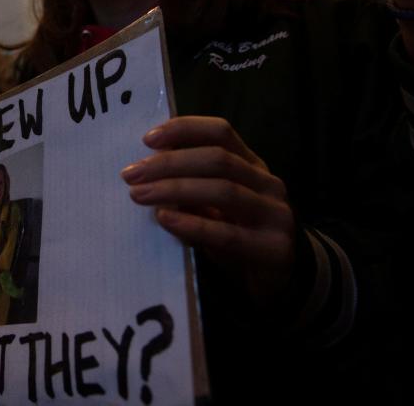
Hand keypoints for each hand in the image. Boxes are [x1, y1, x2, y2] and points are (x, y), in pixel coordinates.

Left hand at [122, 116, 294, 303]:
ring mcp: (275, 215)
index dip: (184, 129)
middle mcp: (267, 184)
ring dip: (175, 189)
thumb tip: (146, 169)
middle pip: (217, 159)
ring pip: (223, 190)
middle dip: (170, 163)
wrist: (283, 283)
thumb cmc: (240, 237)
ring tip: (139, 194)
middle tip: (131, 174)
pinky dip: (193, 224)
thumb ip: (191, 186)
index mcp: (251, 165)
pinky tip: (166, 221)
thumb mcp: (215, 208)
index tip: (147, 139)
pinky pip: (227, 234)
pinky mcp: (273, 249)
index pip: (220, 132)